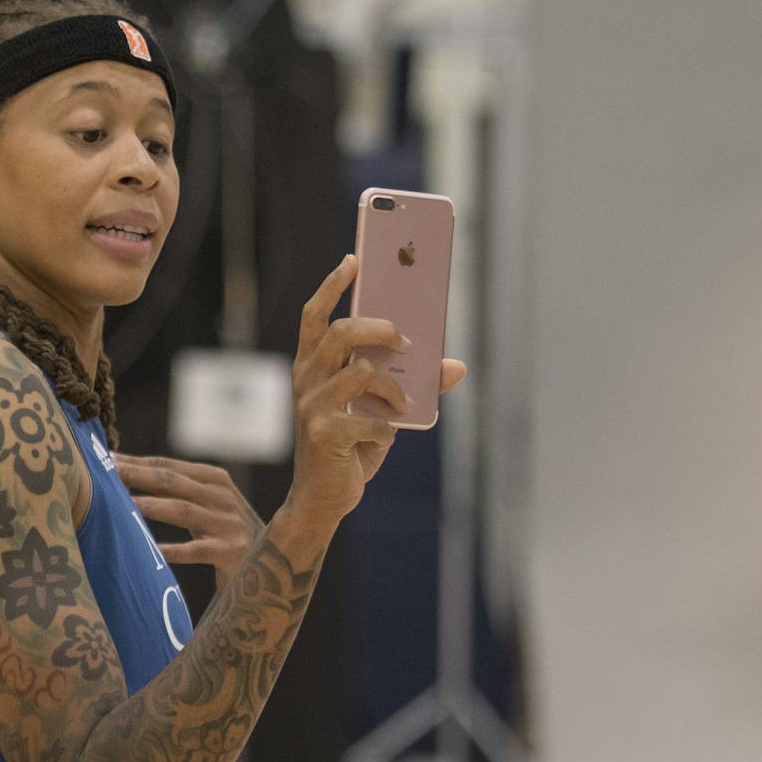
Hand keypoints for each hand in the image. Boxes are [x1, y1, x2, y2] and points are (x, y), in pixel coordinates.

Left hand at [114, 453, 264, 587]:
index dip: (137, 462)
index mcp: (215, 479)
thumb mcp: (207, 504)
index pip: (169, 465)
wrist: (270, 564)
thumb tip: (126, 473)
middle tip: (106, 474)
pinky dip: (173, 550)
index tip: (105, 459)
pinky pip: (195, 551)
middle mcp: (223, 497)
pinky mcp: (230, 552)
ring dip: (152, 506)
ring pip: (183, 511)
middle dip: (137, 476)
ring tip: (124, 505)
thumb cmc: (224, 531)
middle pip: (173, 482)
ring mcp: (228, 524)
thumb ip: (177, 489)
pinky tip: (152, 551)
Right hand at [285, 254, 466, 527]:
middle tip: (405, 339)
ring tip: (403, 400)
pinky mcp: (323, 434)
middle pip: (341, 332)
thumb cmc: (351, 447)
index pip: (314, 316)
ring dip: (392, 385)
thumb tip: (455, 365)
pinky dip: (388, 426)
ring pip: (360, 371)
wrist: (323, 500)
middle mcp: (306, 381)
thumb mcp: (381, 410)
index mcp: (312, 367)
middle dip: (379, 329)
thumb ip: (411, 384)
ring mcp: (311, 407)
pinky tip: (386, 435)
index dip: (332, 286)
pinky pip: (371, 417)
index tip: (354, 261)